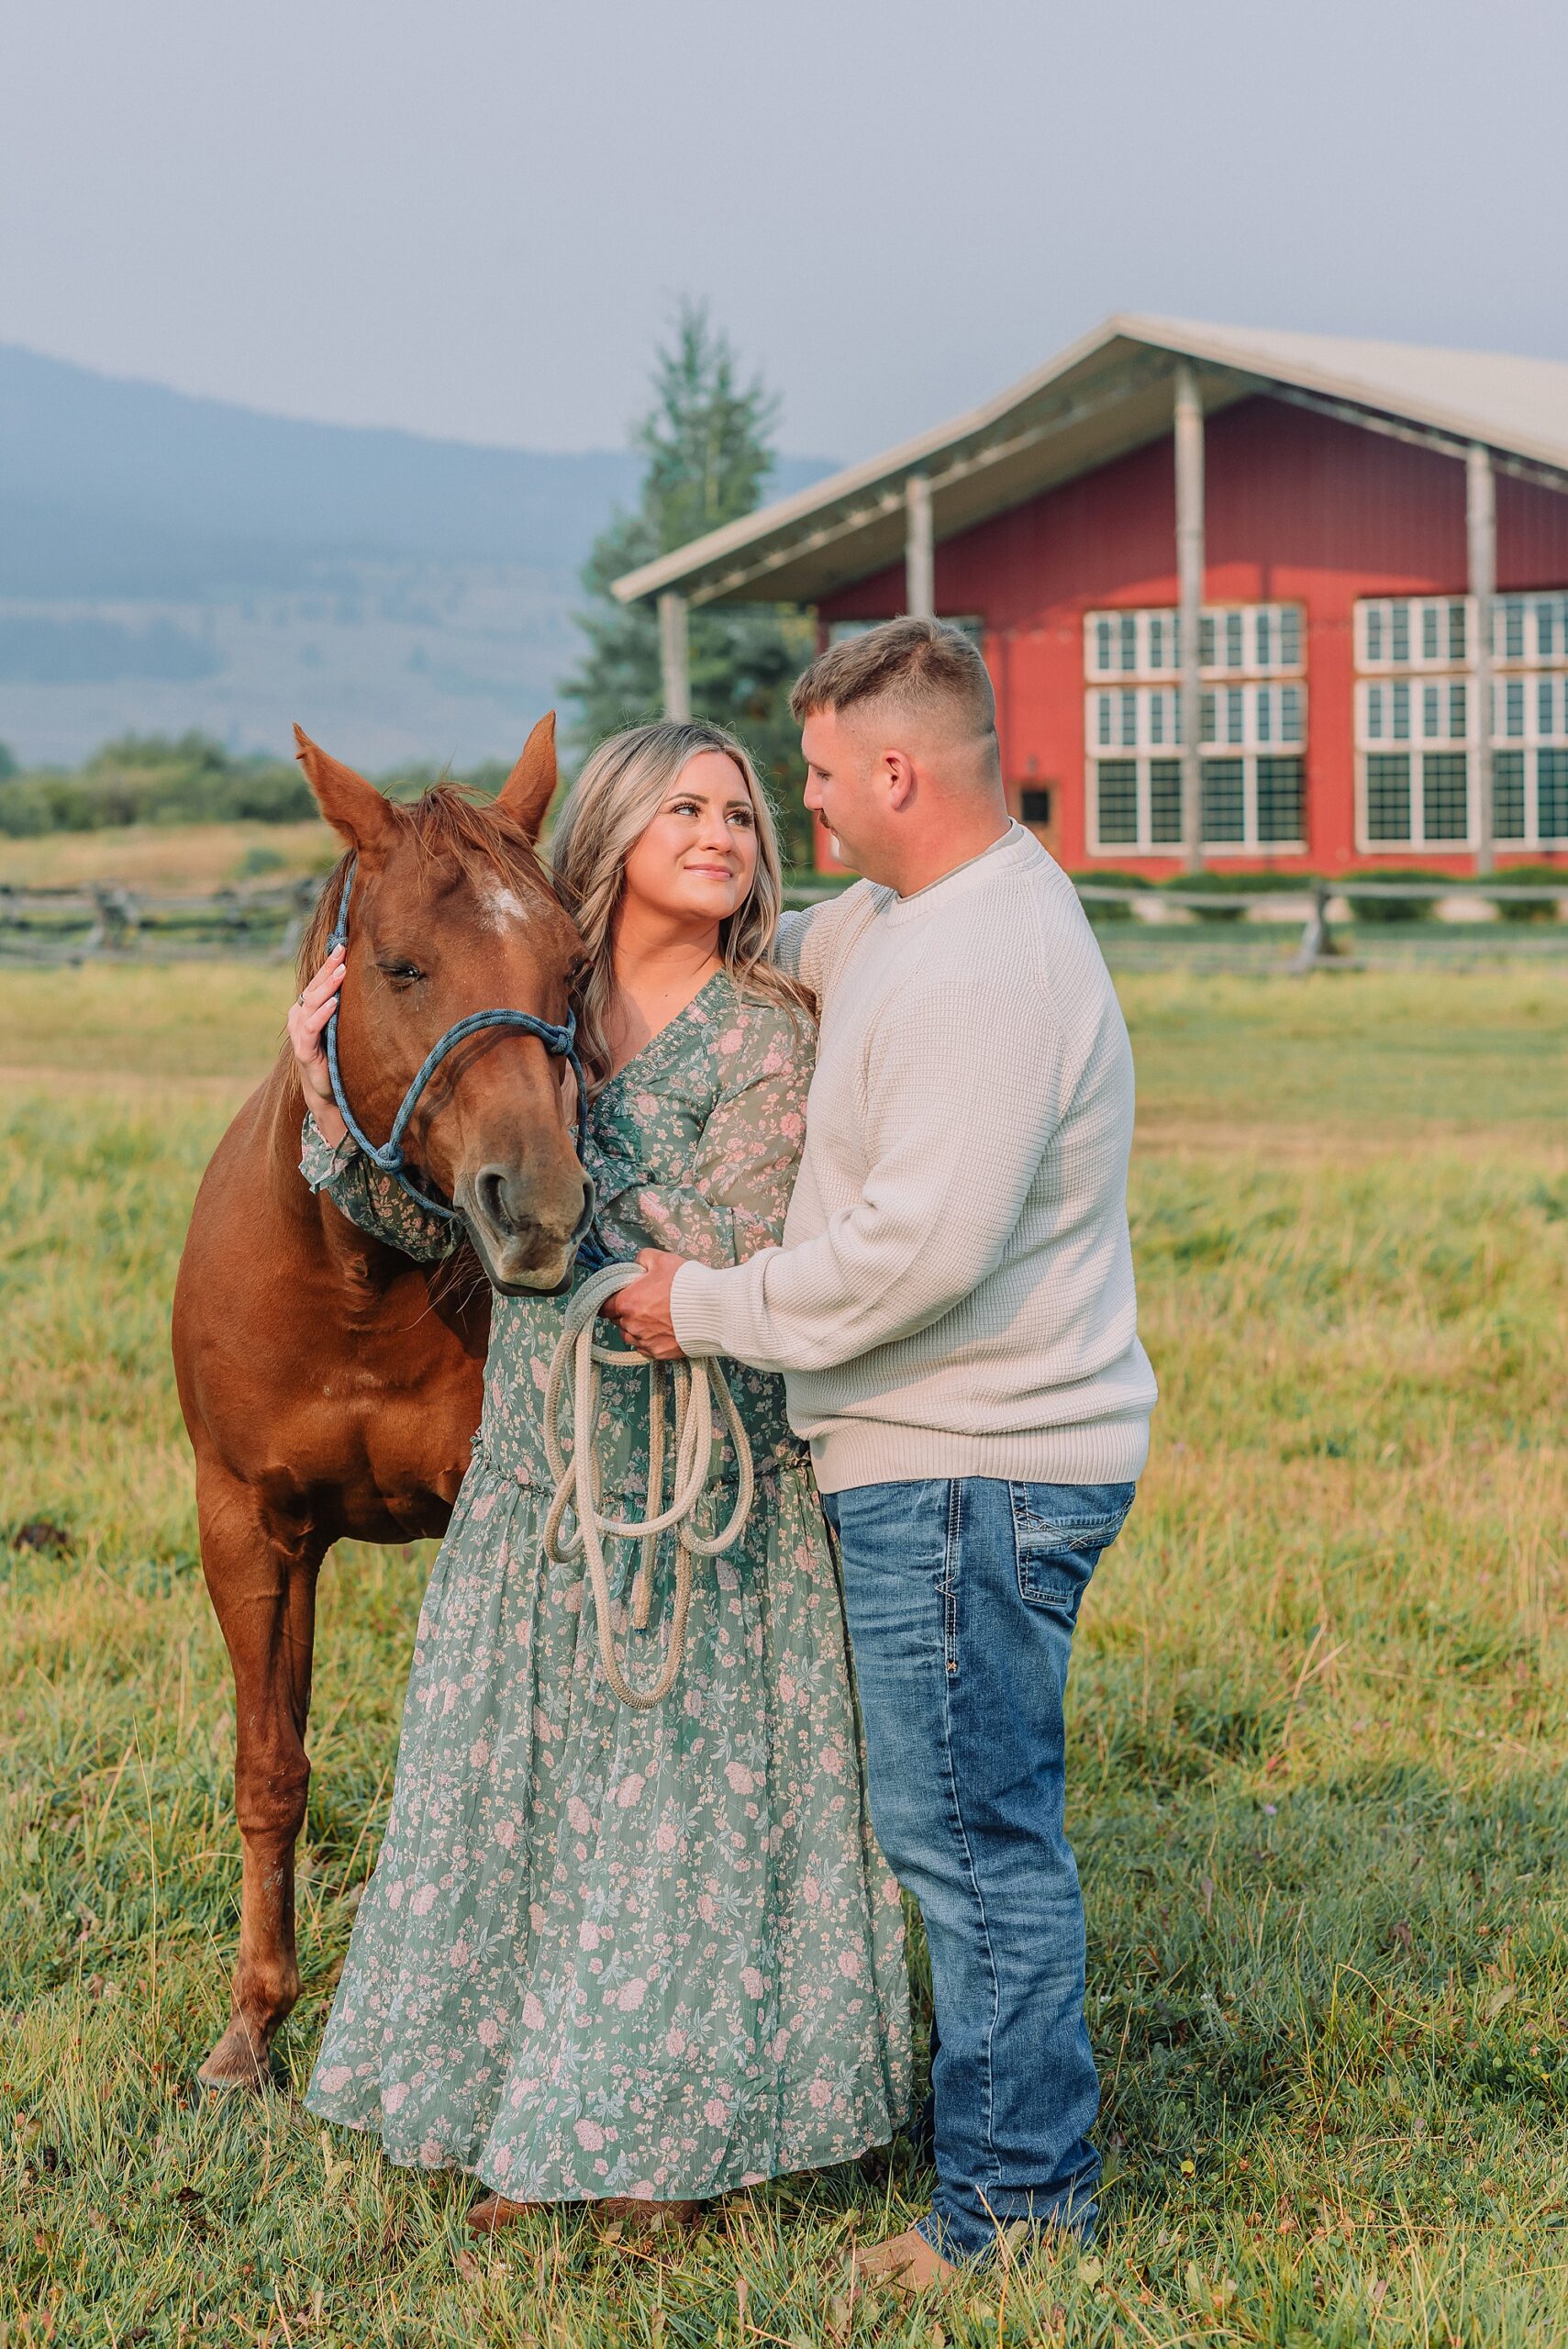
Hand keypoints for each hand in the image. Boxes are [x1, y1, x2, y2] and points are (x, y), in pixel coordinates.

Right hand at [287, 945, 347, 1142]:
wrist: (326, 1090)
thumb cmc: (335, 1054)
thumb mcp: (341, 1026)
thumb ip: (345, 1006)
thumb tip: (367, 981)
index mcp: (308, 1008)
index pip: (318, 981)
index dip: (329, 962)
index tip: (342, 943)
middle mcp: (299, 1016)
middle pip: (314, 986)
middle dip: (329, 968)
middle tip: (342, 950)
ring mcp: (298, 1032)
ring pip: (311, 1003)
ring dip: (326, 986)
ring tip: (341, 971)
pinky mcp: (303, 1050)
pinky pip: (310, 1028)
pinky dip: (321, 1014)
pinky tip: (333, 1004)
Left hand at [602, 1249, 688, 1358]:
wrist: (713, 1310)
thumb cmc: (686, 1285)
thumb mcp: (662, 1260)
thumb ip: (642, 1259)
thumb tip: (637, 1264)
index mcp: (628, 1302)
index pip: (604, 1306)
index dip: (610, 1301)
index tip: (619, 1297)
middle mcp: (632, 1325)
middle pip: (618, 1321)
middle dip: (626, 1312)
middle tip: (644, 1303)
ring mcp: (646, 1341)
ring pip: (631, 1336)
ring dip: (636, 1328)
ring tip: (654, 1318)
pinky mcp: (660, 1353)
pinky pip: (646, 1348)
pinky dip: (650, 1340)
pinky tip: (663, 1330)